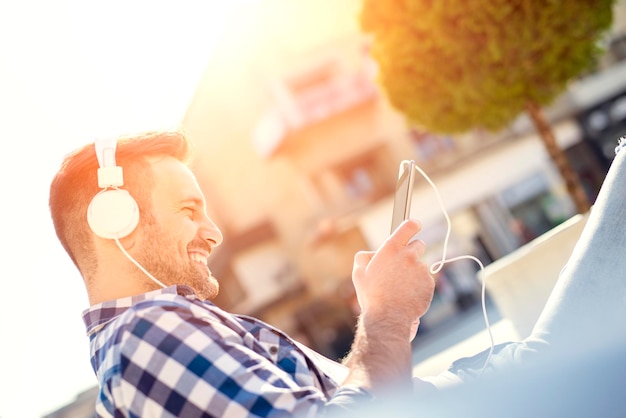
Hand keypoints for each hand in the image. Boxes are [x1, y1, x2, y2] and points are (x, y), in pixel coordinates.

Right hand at [352, 219, 433, 339]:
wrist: (388, 318)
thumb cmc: (372, 296)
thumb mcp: (359, 274)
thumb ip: (364, 258)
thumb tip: (372, 254)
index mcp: (390, 249)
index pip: (408, 226)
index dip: (413, 224)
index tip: (415, 225)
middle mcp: (408, 256)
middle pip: (418, 245)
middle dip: (412, 252)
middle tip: (402, 266)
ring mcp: (421, 269)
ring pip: (420, 266)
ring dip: (413, 273)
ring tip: (400, 288)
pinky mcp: (429, 283)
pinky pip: (426, 280)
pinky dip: (419, 286)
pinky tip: (408, 295)